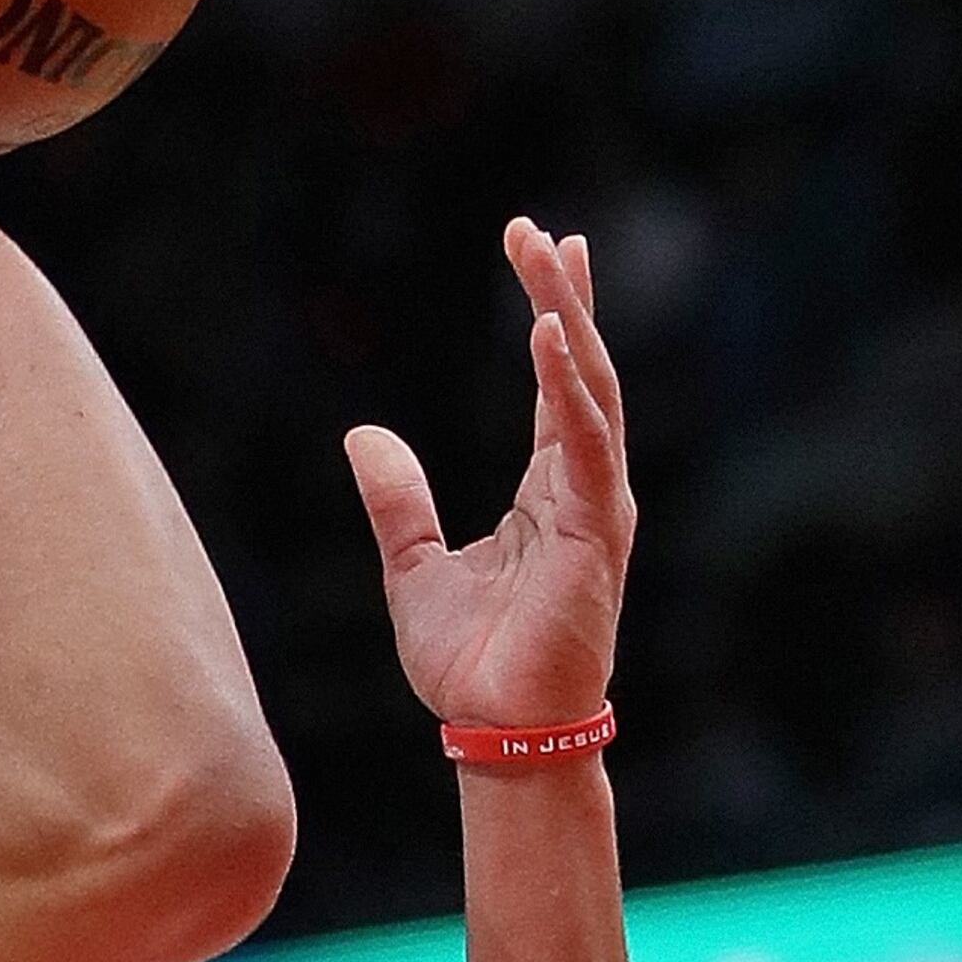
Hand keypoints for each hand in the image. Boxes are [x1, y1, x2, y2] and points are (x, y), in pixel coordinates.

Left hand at [345, 220, 634, 729]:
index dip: (555, 314)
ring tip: (550, 255)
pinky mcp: (594, 536)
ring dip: (570, 320)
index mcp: (551, 493)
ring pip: (592, 393)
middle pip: (582, 371)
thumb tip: (364, 434)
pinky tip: (551, 336)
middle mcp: (584, 490)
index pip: (561, 384)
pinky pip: (587, 447)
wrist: (494, 730)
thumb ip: (398, 500)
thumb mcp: (413, 566)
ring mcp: (597, 509)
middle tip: (546, 232)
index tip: (543, 249)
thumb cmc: (470, 662)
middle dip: (566, 297)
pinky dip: (570, 389)